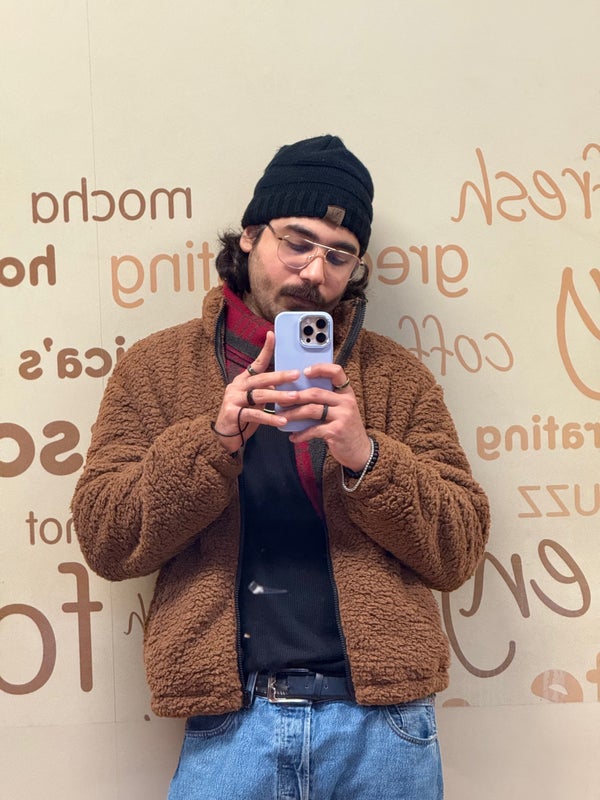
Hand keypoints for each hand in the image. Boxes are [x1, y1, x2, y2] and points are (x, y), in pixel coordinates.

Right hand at [211, 331, 305, 453]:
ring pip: (259, 395)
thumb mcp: (255, 402)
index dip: (265, 350)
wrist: (224, 436)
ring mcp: (233, 400)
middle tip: (296, 374)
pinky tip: (283, 421)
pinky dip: (270, 418)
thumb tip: (282, 386)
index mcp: (243, 380)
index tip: (272, 335)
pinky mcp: (232, 414)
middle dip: (280, 376)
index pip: (256, 363)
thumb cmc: (242, 417)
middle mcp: (237, 387)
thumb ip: (265, 392)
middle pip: (261, 378)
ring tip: (294, 398)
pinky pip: (255, 415)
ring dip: (278, 397)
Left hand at [285, 364, 371, 471]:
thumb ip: (327, 400)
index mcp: (346, 393)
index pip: (336, 372)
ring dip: (294, 413)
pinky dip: (301, 434)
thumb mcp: (341, 410)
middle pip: (316, 393)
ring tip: (282, 417)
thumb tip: (299, 394)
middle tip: (281, 399)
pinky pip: (313, 429)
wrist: (360, 451)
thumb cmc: (346, 428)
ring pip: (312, 410)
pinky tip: (293, 437)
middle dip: (296, 396)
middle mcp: (346, 402)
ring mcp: (342, 416)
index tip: (305, 372)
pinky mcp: (336, 431)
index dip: (320, 369)